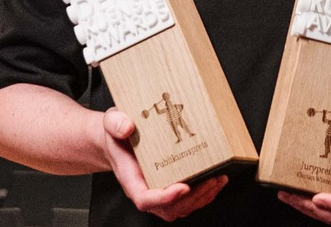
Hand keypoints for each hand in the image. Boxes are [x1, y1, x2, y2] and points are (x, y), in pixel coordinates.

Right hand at [100, 108, 227, 220]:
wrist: (118, 138)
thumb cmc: (116, 133)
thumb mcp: (111, 121)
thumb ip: (116, 124)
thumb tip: (127, 128)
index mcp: (130, 178)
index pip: (144, 199)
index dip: (164, 198)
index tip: (183, 187)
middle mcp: (144, 189)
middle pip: (168, 208)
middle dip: (193, 198)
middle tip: (212, 180)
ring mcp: (158, 191)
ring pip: (181, 207)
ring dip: (203, 197)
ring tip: (219, 180)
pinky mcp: (169, 187)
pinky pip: (187, 200)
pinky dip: (204, 194)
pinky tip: (217, 180)